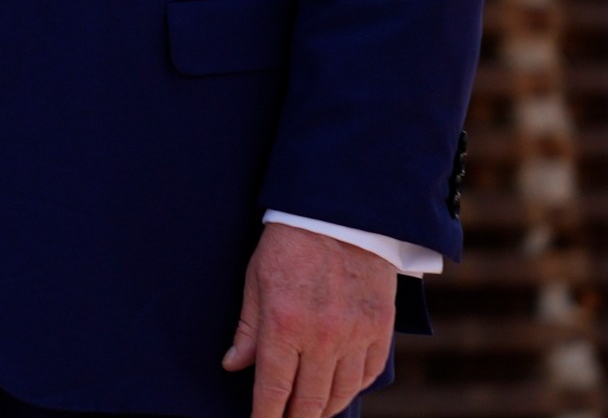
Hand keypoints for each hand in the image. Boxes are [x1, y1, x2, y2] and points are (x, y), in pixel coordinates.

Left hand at [222, 223, 396, 417]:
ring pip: (341, 392)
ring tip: (310, 413)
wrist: (341, 216)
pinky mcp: (381, 329)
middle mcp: (323, 336)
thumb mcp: (256, 281)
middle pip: (310, 399)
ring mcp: (356, 335)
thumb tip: (233, 365)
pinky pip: (368, 374)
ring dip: (324, 409)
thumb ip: (248, 329)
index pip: (274, 387)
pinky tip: (339, 390)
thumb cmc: (289, 245)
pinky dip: (353, 388)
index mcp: (285, 324)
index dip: (266, 415)